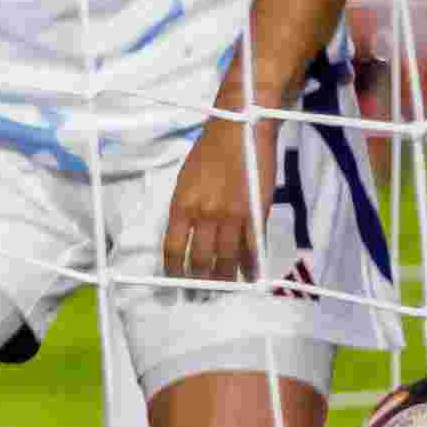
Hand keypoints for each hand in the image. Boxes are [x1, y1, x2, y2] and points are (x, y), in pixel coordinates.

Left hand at [158, 112, 262, 285]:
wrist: (239, 130)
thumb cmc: (210, 152)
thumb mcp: (186, 180)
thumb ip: (186, 209)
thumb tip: (188, 235)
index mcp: (180, 205)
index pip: (171, 248)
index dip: (173, 270)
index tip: (174, 283)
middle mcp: (203, 214)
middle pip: (199, 260)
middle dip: (199, 282)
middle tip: (200, 296)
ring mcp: (231, 215)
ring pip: (226, 259)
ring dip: (225, 279)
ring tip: (224, 291)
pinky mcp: (255, 213)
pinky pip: (252, 247)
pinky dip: (251, 264)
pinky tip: (250, 275)